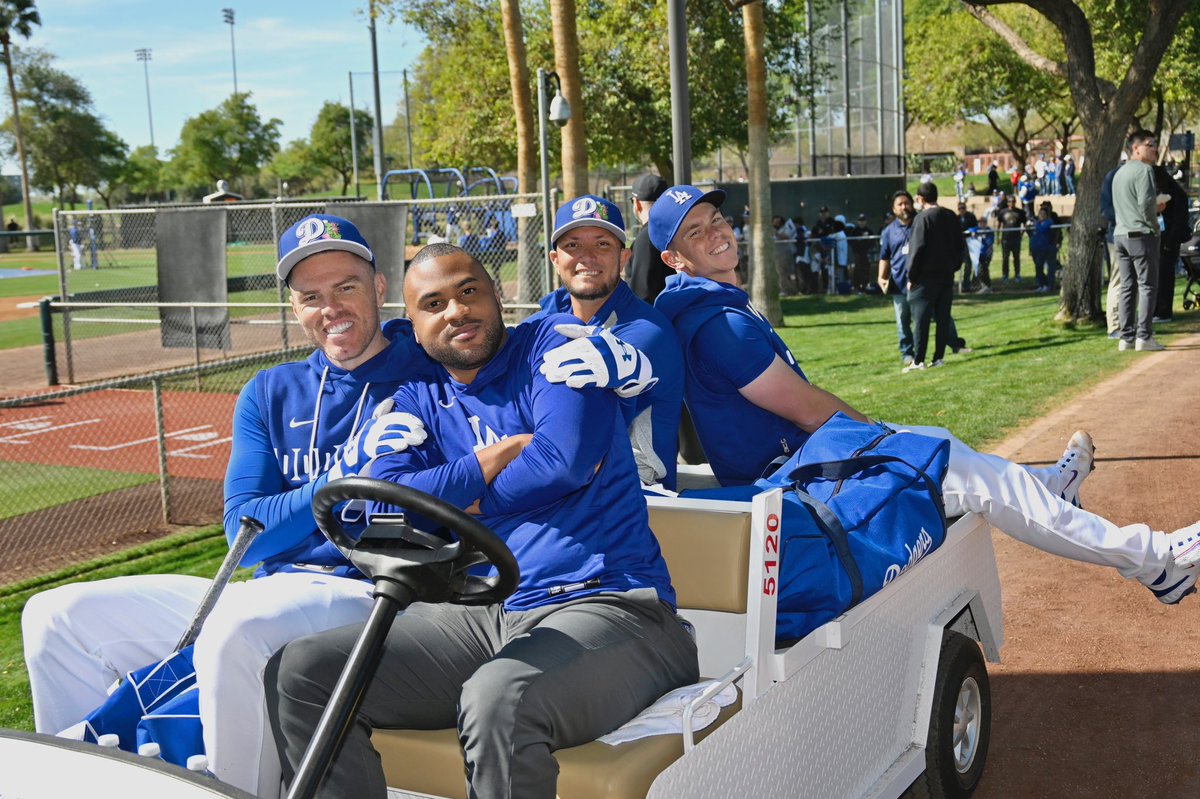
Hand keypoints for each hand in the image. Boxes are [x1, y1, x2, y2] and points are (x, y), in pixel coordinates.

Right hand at [329, 399, 426, 480]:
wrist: (350, 464)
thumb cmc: (365, 444)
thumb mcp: (372, 427)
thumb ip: (380, 414)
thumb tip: (390, 400)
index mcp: (373, 423)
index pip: (391, 416)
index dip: (406, 418)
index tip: (420, 423)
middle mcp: (370, 430)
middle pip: (392, 425)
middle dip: (409, 428)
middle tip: (423, 433)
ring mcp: (368, 440)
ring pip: (389, 435)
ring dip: (406, 436)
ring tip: (419, 440)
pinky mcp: (367, 452)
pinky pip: (381, 447)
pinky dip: (393, 445)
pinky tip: (404, 446)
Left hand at [541, 324, 657, 398]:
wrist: (630, 361)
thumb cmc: (608, 346)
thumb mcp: (594, 333)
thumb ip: (575, 330)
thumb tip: (556, 327)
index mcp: (590, 341)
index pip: (569, 348)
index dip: (555, 354)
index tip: (545, 359)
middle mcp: (594, 353)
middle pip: (570, 359)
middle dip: (554, 365)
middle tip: (543, 370)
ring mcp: (600, 365)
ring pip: (577, 370)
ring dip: (561, 374)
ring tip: (549, 378)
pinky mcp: (605, 378)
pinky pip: (590, 379)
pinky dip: (579, 381)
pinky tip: (568, 383)